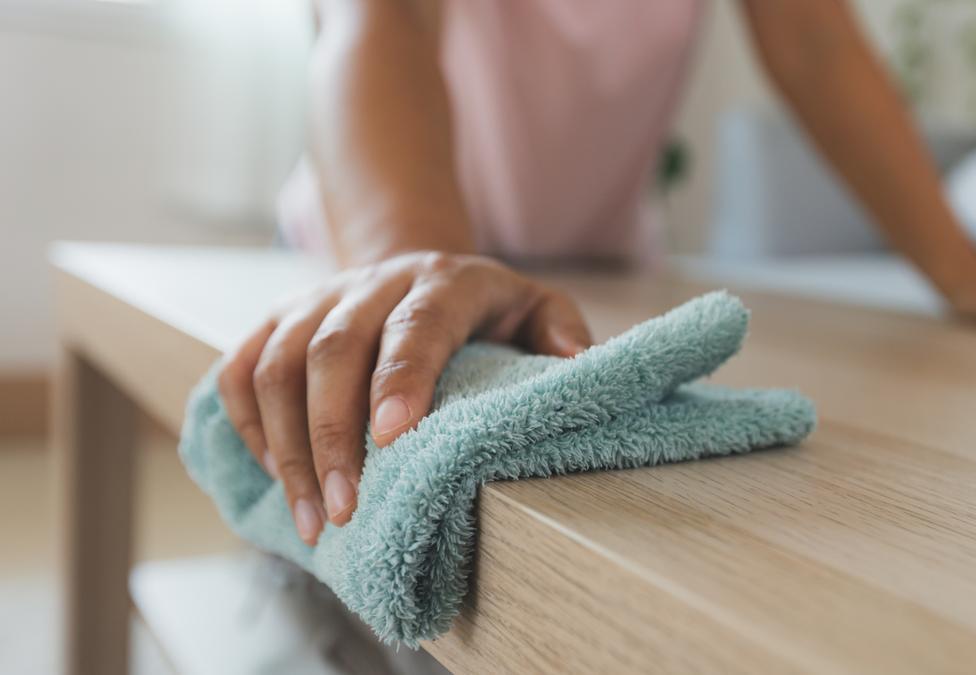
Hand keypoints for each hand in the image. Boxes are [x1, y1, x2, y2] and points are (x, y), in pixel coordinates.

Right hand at [217, 252, 591, 544]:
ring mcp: (317, 299)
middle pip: (332, 351)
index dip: (400, 378)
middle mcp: (372, 284)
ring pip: (277, 366)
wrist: (415, 268)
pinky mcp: (277, 320)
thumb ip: (559, 329)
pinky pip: (241, 370)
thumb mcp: (535, 307)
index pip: (416, 326)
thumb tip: (575, 362)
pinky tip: (275, 477)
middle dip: (332, 437)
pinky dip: (248, 426)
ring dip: (285, 447)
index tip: (392, 439)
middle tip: (343, 511)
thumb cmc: (483, 310)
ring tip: (310, 518)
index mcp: (442, 282)